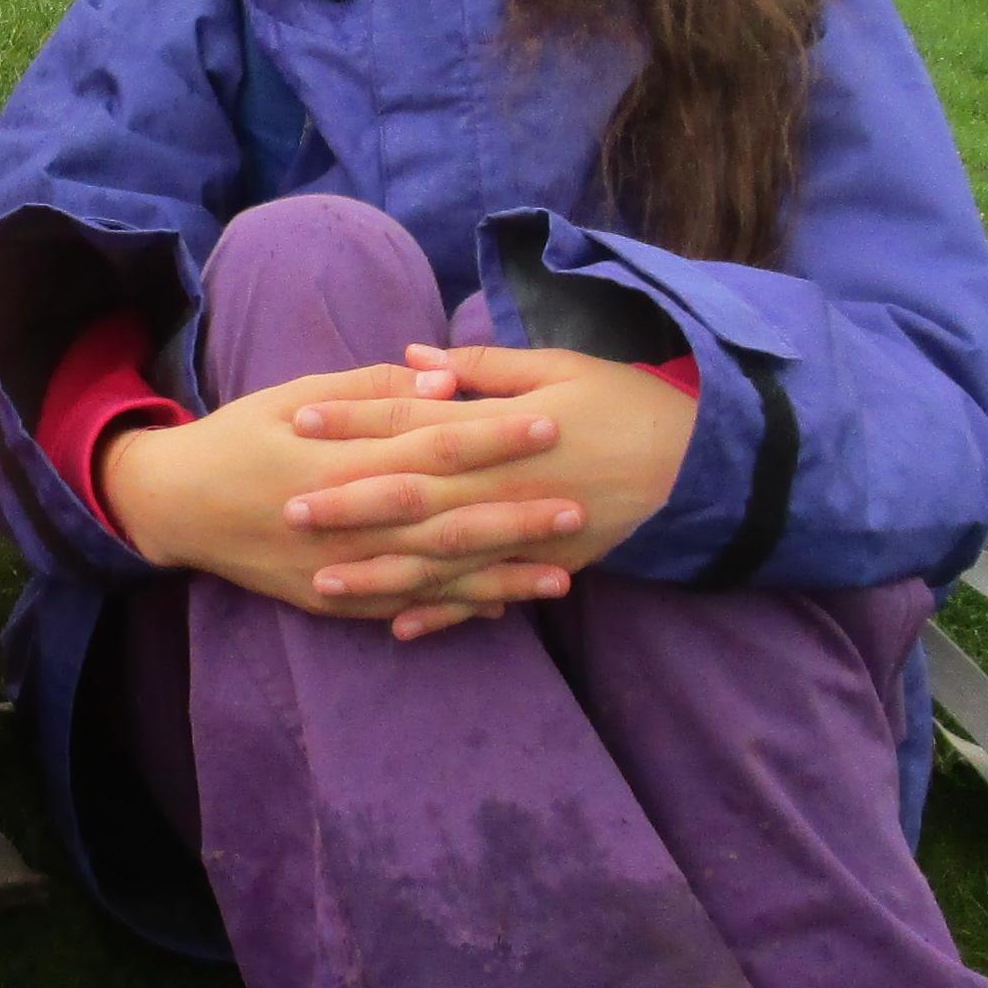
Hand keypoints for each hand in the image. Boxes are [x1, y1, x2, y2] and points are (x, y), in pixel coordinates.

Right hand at [99, 358, 587, 641]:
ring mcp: (338, 571)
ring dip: (498, 578)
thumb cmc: (239, 437)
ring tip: (561, 577)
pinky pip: (400, 608)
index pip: (434, 446)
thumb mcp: (295, 395)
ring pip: (433, 577)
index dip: (494, 437)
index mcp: (340, 462)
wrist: (173, 504)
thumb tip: (445, 383)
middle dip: (515, 516)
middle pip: (446, 520)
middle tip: (578, 509)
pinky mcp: (329, 601)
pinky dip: (448, 611)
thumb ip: (372, 391)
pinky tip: (497, 608)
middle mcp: (346, 524)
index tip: (551, 425)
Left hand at [292, 346, 698, 599]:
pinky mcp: (547, 565)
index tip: (299, 421)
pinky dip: (447, 614)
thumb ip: (482, 370)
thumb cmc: (624, 399)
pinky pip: (488, 595)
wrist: (698, 457)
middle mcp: (507, 490)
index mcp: (503, 434)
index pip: (413, 426)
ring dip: (383, 574)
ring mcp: (526, 535)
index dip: (355, 424)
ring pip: (443, 560)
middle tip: (289, 511)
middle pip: (414, 500)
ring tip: (324, 583)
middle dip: (349, 507)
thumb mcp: (557, 367)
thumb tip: (415, 359)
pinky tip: (401, 628)